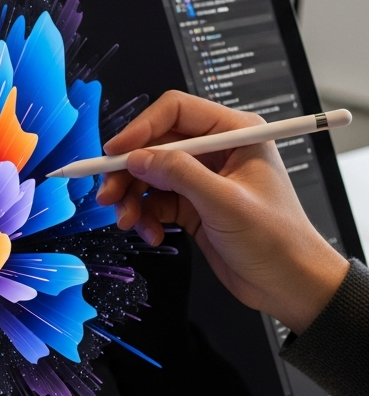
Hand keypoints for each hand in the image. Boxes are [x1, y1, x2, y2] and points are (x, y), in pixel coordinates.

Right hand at [94, 90, 348, 333]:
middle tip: (107, 196)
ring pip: (149, 175)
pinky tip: (153, 235)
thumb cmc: (276, 240)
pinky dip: (145, 218)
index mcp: (235, 133)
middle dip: (128, 171)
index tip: (114, 153)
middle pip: (155, 145)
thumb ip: (180, 175)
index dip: (141, 128)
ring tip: (127, 224)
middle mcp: (216, 150)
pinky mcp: (192, 205)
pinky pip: (154, 202)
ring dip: (132, 199)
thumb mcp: (225, 204)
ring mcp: (202, 178)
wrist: (289, 284)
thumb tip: (137, 157)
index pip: (176, 112)